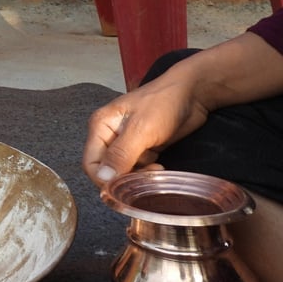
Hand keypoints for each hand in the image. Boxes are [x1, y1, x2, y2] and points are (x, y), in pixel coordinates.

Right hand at [82, 76, 208, 185]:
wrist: (191, 94)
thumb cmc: (162, 104)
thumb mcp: (141, 129)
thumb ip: (120, 154)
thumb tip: (102, 179)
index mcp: (101, 126)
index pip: (90, 162)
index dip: (103, 179)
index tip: (124, 188)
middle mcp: (109, 135)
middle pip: (106, 169)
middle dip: (123, 178)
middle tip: (146, 177)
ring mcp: (126, 142)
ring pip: (123, 171)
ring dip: (138, 176)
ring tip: (157, 170)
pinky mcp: (142, 147)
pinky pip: (137, 168)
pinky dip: (146, 172)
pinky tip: (160, 167)